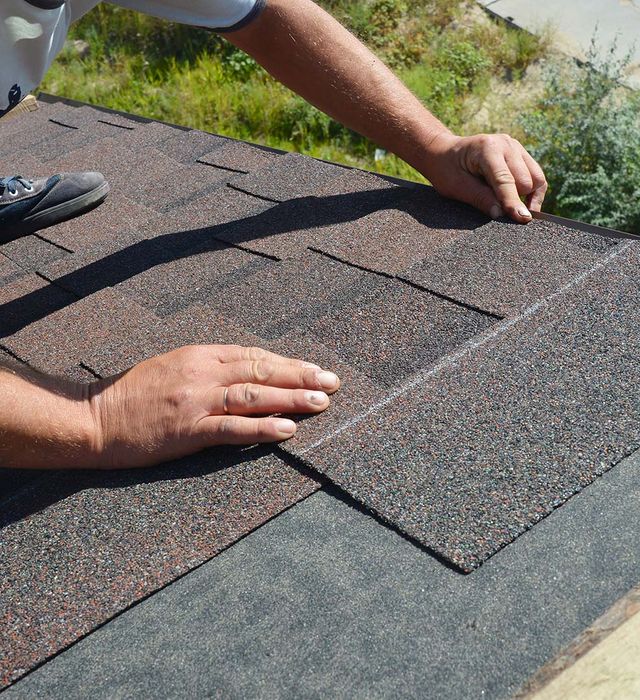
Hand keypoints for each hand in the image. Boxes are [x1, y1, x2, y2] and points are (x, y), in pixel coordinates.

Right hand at [88, 344, 339, 468]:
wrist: (93, 417)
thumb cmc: (133, 394)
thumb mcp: (174, 366)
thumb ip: (210, 367)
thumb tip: (249, 373)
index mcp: (200, 355)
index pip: (254, 356)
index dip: (289, 363)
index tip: (315, 369)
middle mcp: (202, 373)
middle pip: (261, 371)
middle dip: (301, 377)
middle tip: (333, 382)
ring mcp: (196, 401)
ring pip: (254, 396)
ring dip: (292, 399)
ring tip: (322, 403)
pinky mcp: (187, 430)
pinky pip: (232, 428)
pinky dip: (263, 429)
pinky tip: (287, 430)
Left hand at [423, 132, 547, 222]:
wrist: (443, 152)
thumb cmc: (446, 169)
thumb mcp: (456, 187)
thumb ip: (480, 198)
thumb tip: (501, 214)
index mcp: (487, 149)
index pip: (506, 180)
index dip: (513, 202)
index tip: (522, 219)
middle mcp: (505, 144)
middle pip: (526, 180)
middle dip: (517, 200)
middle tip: (502, 212)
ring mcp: (515, 146)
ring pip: (536, 178)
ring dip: (528, 196)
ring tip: (513, 208)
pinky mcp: (520, 153)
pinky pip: (535, 175)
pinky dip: (531, 190)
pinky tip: (521, 202)